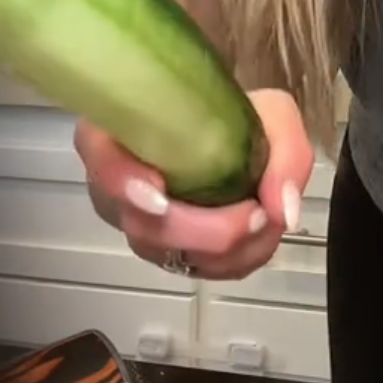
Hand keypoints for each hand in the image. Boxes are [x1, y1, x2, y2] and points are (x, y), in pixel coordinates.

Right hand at [73, 89, 314, 279]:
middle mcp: (118, 183)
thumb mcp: (273, 112)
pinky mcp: (167, 252)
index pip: (98, 153)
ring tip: (266, 219)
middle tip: (254, 213)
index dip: (120, 179)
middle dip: (202, 230)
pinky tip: (258, 237)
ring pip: (169, 253)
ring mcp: (139, 224)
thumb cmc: (238, 118)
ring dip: (224, 250)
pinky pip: (194, 269)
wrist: (236, 138)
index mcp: (124, 130)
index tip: (160, 194)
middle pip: (140, 223)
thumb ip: (283, 151)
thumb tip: (281, 210)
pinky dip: (232, 261)